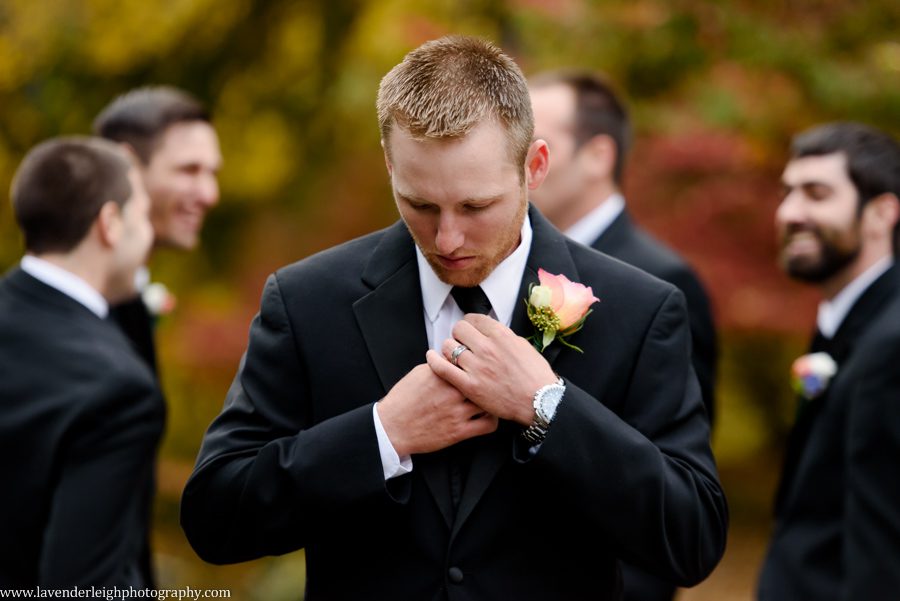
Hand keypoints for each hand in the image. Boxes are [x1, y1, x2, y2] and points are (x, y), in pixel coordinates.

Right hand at [376, 363, 498, 456]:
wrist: (392, 428)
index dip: (477, 362)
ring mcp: (457, 412)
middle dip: (488, 379)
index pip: (468, 361)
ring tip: (491, 398)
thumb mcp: (418, 374)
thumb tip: (453, 359)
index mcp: (441, 375)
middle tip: (492, 379)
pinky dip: (493, 419)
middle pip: (482, 379)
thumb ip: (439, 366)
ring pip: (489, 401)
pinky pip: (488, 424)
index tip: (480, 364)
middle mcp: (451, 391)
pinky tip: (489, 415)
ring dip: (491, 399)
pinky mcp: (459, 431)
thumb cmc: (403, 401)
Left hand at [428, 314, 557, 425]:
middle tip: (462, 342)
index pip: (475, 319)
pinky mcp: (469, 385)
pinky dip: (433, 360)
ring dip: (449, 348)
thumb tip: (489, 331)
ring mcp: (477, 367)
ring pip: (449, 346)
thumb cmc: (534, 376)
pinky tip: (431, 357)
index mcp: (501, 336)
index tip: (469, 329)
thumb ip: (503, 337)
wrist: (539, 401)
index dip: (470, 323)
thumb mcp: (523, 346)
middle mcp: (487, 348)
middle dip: (459, 334)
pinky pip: (442, 368)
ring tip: (453, 354)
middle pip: (459, 330)